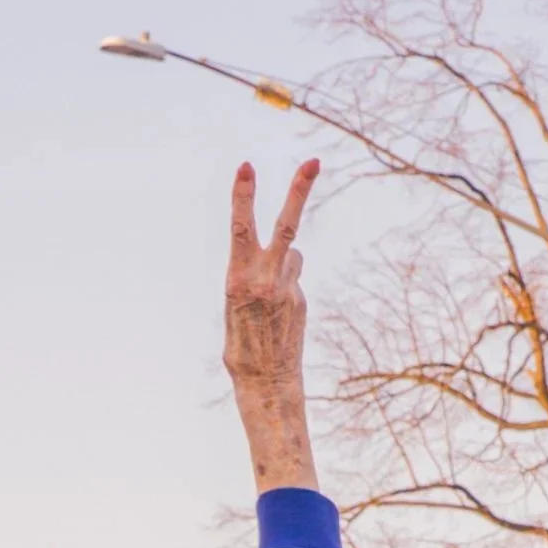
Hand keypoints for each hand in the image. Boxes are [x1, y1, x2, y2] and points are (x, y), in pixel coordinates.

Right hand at [224, 159, 320, 492]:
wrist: (266, 386)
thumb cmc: (240, 351)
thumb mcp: (234, 311)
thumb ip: (254, 278)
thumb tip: (291, 256)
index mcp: (238, 280)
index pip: (241, 229)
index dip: (243, 196)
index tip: (246, 166)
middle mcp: (266, 279)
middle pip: (286, 226)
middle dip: (299, 191)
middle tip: (314, 160)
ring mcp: (288, 288)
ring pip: (291, 256)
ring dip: (283, 264)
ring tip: (269, 300)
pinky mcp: (301, 300)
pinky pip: (292, 281)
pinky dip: (285, 291)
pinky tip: (276, 320)